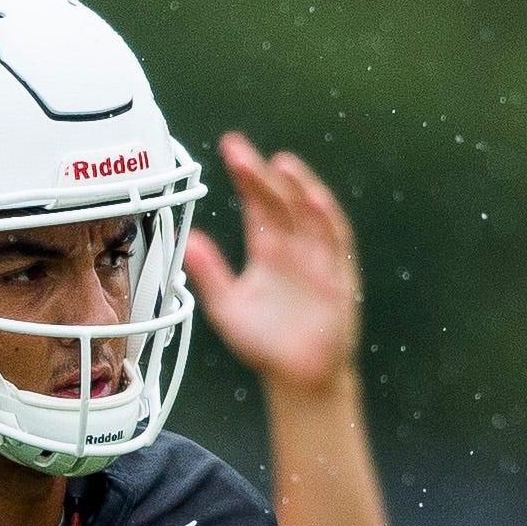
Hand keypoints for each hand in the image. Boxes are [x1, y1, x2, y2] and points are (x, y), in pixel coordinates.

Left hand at [184, 131, 360, 395]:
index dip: (245, 177)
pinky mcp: (338, 277)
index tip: (230, 150)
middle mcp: (294, 248)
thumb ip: (210, 273)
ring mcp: (318, 259)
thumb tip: (188, 239)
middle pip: (280, 202)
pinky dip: (327, 221)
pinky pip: (334, 243)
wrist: (297, 375)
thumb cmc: (265, 342)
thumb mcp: (227, 307)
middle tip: (240, 150)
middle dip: (262, 175)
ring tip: (280, 165)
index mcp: (268, 251)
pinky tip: (315, 201)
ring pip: (310, 215)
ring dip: (298, 189)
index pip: (257, 204)